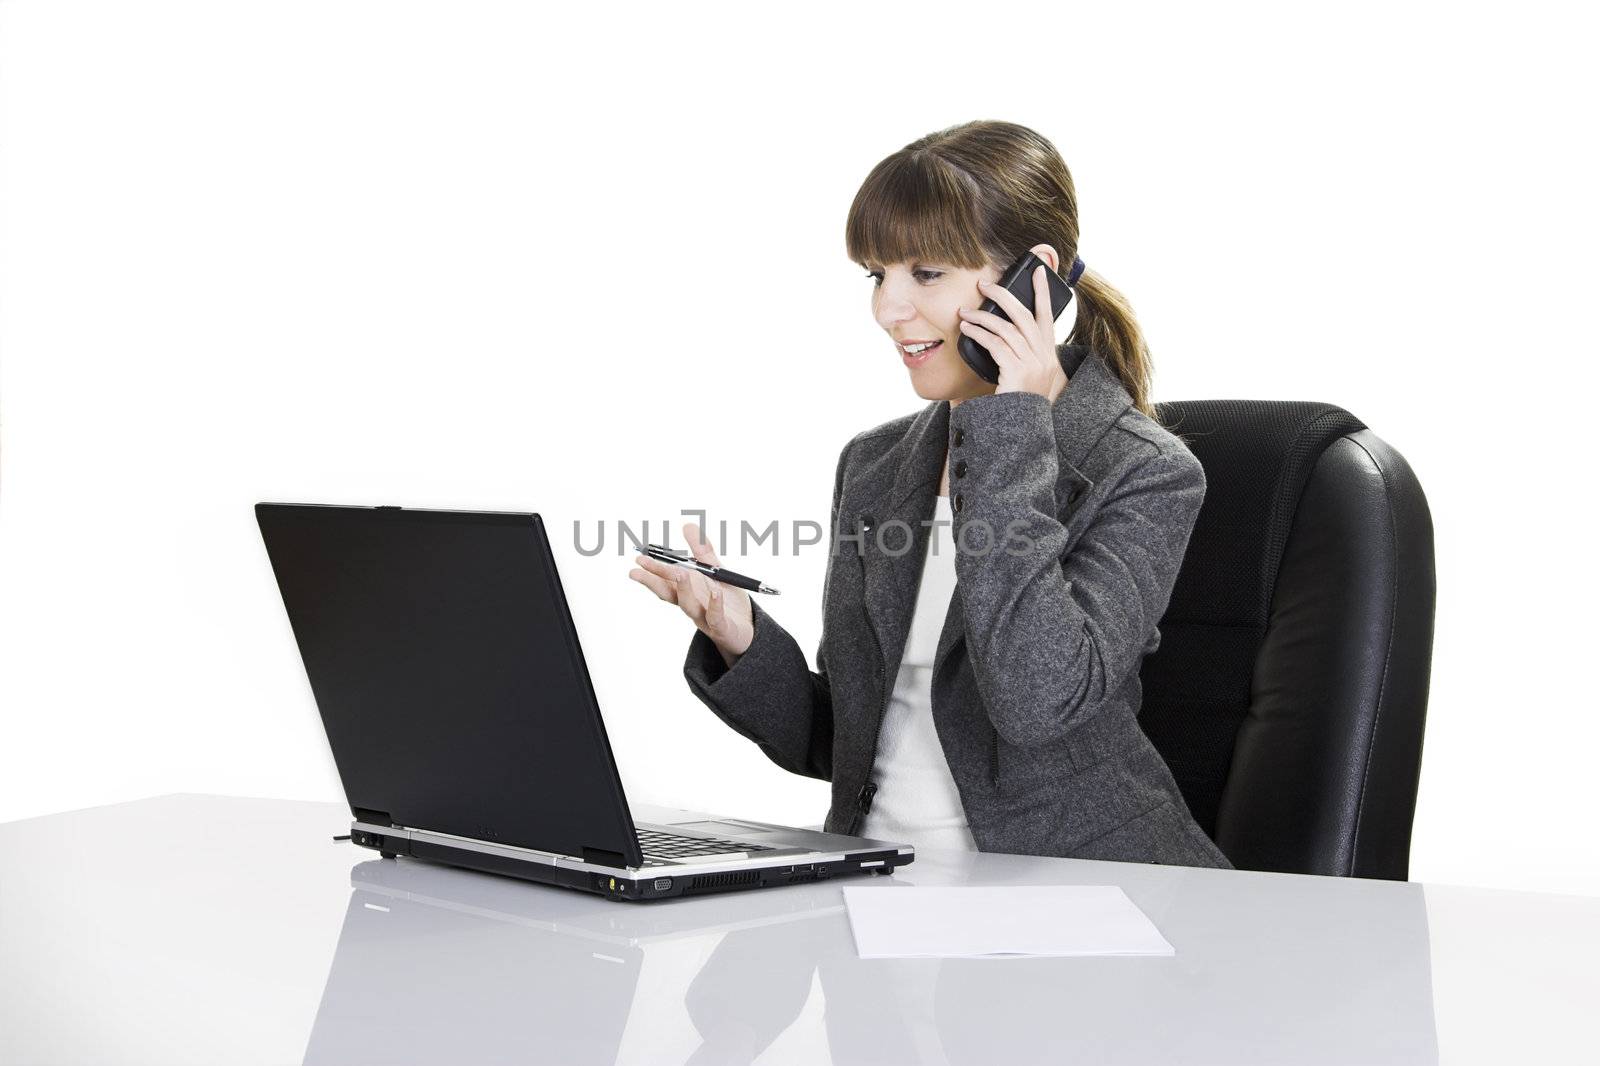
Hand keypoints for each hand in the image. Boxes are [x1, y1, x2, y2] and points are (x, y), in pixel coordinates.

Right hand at [629, 521, 753, 669]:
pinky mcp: (722, 628)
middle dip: (654, 580)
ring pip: (689, 606)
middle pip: (670, 593)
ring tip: (678, 573)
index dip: (653, 570)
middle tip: (638, 570)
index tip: (639, 558)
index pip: (666, 580)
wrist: (748, 629)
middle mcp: (692, 604)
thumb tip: (687, 525)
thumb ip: (702, 551)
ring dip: (683, 589)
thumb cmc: (728, 601)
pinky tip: (715, 592)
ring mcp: (705, 618)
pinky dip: (715, 605)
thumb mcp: (716, 571)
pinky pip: (717, 617)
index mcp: (688, 591)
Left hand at [956, 266, 1068, 400]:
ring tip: (964, 312)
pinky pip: (996, 344)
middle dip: (1004, 296)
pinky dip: (979, 333)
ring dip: (982, 317)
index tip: (1040, 270)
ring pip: (1007, 328)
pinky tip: (967, 328)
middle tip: (985, 284)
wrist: (1020, 430)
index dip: (1043, 292)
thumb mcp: (1025, 377)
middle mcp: (1044, 358)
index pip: (1048, 317)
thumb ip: (1020, 355)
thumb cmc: (1017, 404)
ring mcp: (1033, 364)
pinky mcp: (1018, 371)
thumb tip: (1000, 329)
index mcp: (1048, 356)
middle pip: (1025, 315)